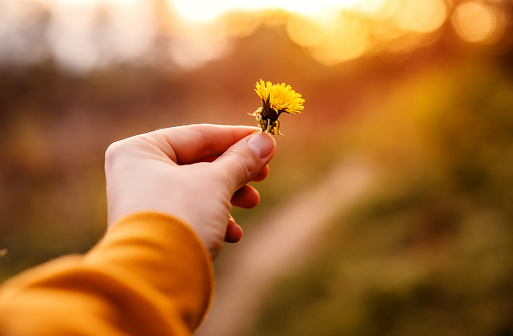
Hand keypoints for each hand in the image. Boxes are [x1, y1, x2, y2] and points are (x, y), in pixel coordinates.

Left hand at [104, 124, 275, 257]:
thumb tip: (266, 141)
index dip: (236, 137)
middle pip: (197, 163)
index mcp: (139, 151)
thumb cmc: (180, 217)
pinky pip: (189, 213)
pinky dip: (213, 219)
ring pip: (196, 190)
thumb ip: (241, 159)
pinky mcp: (154, 229)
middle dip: (234, 171)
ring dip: (228, 196)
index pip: (197, 135)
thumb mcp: (216, 182)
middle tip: (263, 174)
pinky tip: (232, 233)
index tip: (265, 140)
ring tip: (252, 201)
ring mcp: (143, 202)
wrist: (155, 279)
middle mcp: (135, 174)